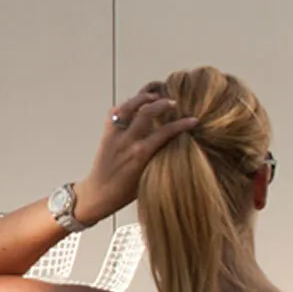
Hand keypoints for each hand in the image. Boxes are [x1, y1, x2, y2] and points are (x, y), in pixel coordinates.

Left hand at [76, 84, 198, 223]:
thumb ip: (160, 158)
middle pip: (145, 113)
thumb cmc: (126, 192)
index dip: (182, 124)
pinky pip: (114, 113)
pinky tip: (136, 104)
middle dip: (162, 104)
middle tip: (173, 103)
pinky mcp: (105, 134)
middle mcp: (127, 142)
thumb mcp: (150, 177)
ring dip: (142, 98)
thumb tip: (176, 144)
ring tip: (154, 96)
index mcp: (141, 154)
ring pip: (127, 107)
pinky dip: (126, 105)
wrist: (98, 194)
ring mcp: (114, 136)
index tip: (194, 120)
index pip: (165, 132)